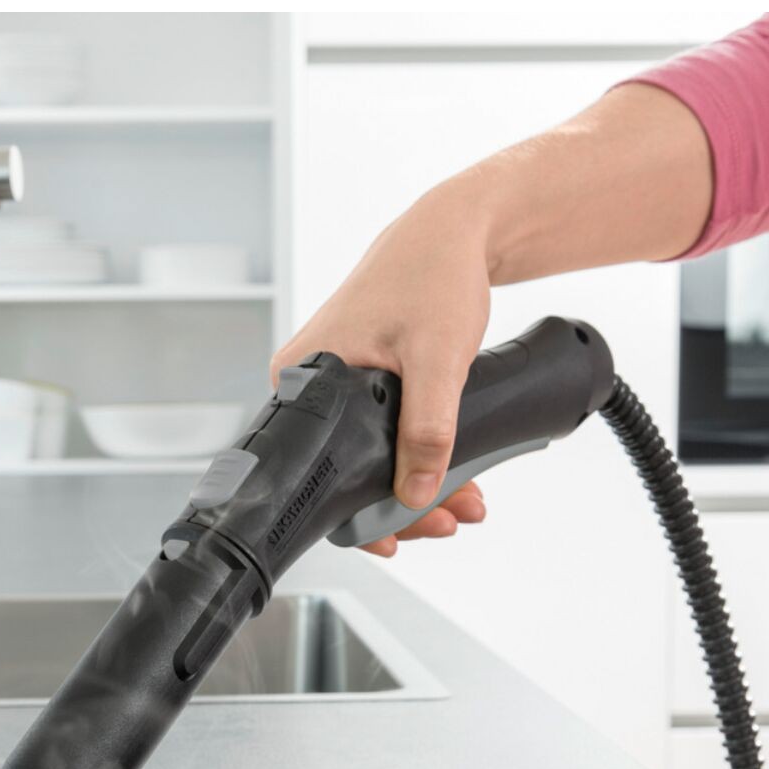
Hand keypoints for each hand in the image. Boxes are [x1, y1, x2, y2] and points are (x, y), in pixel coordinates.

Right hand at [270, 183, 492, 558]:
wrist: (454, 230)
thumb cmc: (432, 274)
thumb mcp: (436, 359)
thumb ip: (426, 430)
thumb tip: (416, 492)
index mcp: (303, 375)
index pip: (317, 468)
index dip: (358, 513)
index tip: (396, 538)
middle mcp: (309, 382)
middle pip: (346, 470)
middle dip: (403, 502)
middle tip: (450, 519)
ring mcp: (335, 382)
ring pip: (370, 455)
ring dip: (418, 483)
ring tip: (465, 500)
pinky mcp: (362, 380)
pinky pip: (382, 433)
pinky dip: (417, 454)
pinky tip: (453, 473)